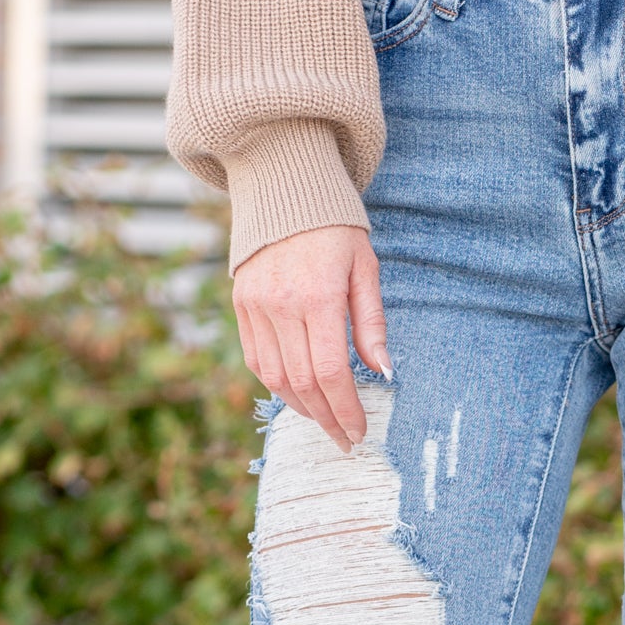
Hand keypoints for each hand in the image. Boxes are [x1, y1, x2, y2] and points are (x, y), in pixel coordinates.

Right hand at [232, 224, 390, 452]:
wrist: (283, 186)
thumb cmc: (335, 229)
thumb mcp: (365, 269)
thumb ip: (371, 324)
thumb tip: (384, 373)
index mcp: (318, 297)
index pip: (331, 373)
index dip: (345, 410)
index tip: (359, 431)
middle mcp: (281, 305)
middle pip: (304, 383)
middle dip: (326, 419)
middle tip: (345, 438)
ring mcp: (256, 306)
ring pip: (276, 378)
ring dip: (302, 408)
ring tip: (324, 420)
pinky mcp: (241, 305)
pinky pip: (256, 359)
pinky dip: (276, 385)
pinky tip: (297, 395)